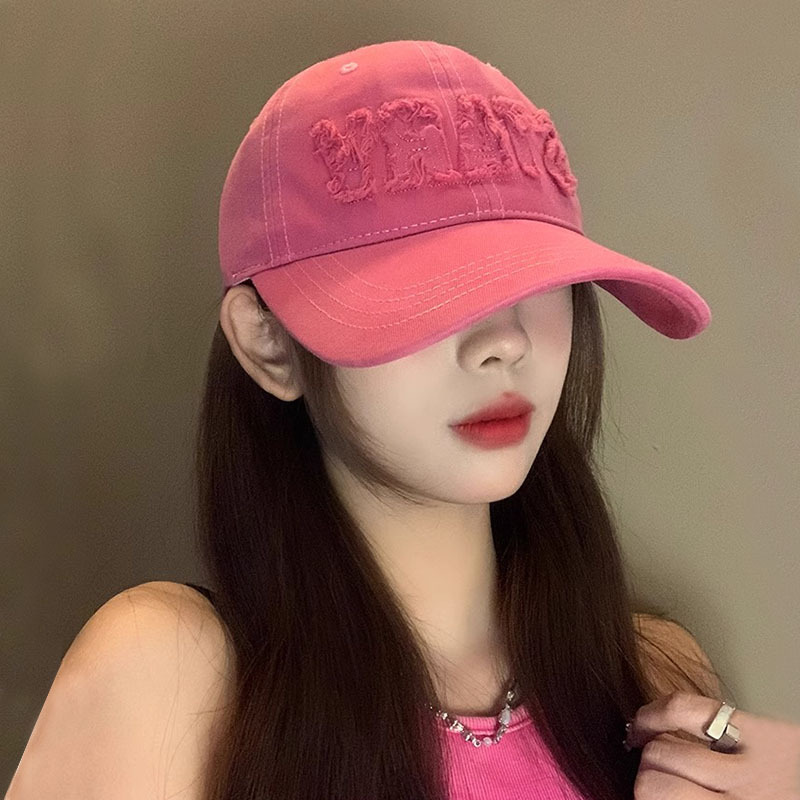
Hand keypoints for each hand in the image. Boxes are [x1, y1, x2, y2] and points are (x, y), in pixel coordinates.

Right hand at [625, 690, 799, 798]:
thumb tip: (651, 797)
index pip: (656, 797)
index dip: (640, 796)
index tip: (643, 797)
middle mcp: (740, 797)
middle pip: (655, 774)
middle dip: (644, 776)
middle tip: (650, 781)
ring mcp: (750, 761)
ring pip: (665, 744)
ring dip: (649, 746)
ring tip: (648, 748)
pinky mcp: (759, 729)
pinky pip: (691, 709)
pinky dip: (660, 712)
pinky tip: (651, 720)